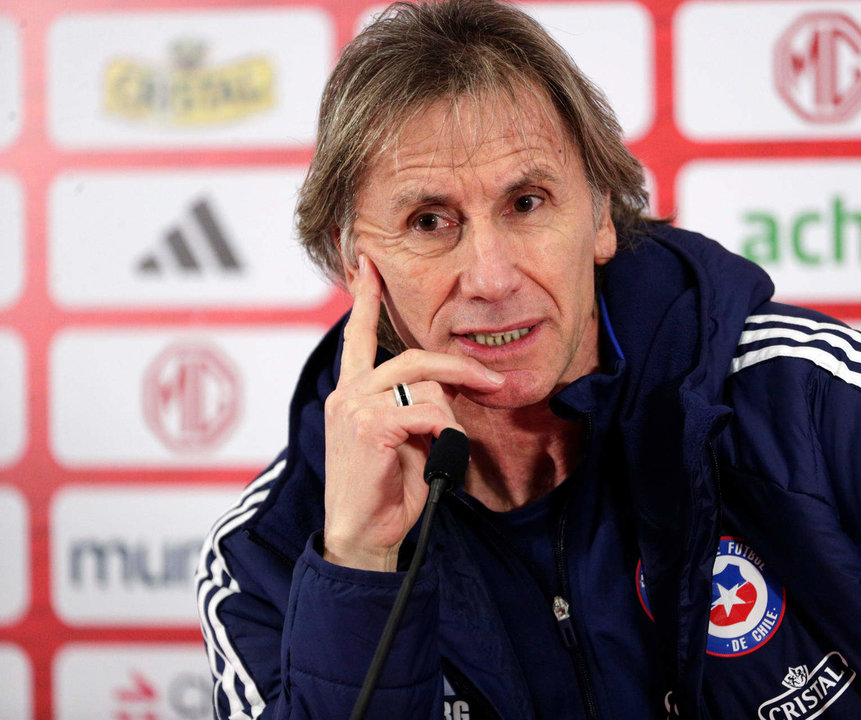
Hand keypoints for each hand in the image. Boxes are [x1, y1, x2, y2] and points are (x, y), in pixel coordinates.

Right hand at [321, 254, 503, 570]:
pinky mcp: (366, 426)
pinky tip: (435, 456)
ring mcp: (352, 408)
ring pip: (425, 388)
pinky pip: (424, 413)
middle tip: (491, 383)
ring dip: (449, 420)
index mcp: (352, 394)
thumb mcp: (404, 441)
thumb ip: (416, 408)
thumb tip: (448, 392)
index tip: (368, 265)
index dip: (365, 299)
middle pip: (414, 358)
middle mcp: (347, 394)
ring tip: (443, 450)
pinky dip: (442, 434)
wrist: (363, 536)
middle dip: (459, 368)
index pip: (357, 337)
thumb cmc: (387, 491)